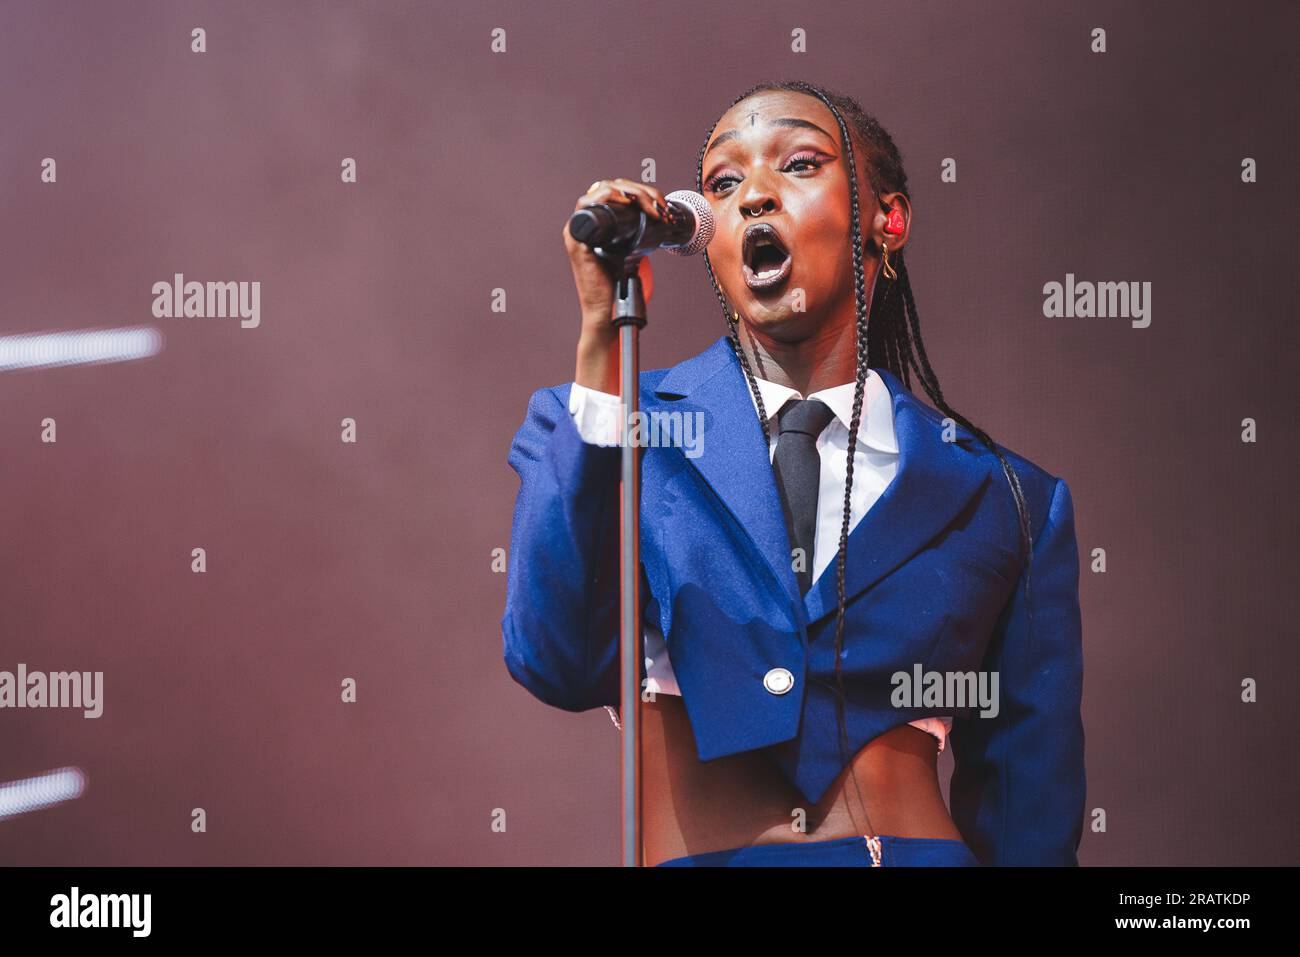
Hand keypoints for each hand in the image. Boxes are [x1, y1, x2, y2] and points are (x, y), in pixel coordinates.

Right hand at [566, 178, 664, 389]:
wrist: (608, 311)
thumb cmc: (619, 286)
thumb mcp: (632, 252)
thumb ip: (637, 236)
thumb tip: (660, 223)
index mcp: (598, 224)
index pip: (616, 192)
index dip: (639, 191)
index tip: (660, 204)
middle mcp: (585, 223)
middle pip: (612, 187)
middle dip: (640, 190)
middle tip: (660, 206)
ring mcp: (578, 228)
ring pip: (602, 189)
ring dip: (630, 191)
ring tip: (651, 206)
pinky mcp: (576, 238)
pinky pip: (587, 203)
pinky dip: (608, 196)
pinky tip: (627, 201)